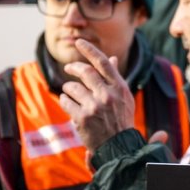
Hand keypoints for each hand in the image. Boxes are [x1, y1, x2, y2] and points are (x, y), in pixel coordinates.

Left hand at [60, 39, 134, 156]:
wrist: (119, 148)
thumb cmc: (121, 121)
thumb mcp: (124, 98)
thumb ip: (115, 78)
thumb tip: (112, 58)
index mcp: (120, 88)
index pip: (103, 63)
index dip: (89, 50)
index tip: (79, 42)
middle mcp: (108, 95)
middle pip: (84, 72)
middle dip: (73, 68)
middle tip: (67, 68)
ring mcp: (95, 106)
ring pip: (73, 87)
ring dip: (68, 88)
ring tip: (71, 93)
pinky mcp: (83, 118)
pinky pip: (67, 102)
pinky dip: (66, 102)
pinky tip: (70, 106)